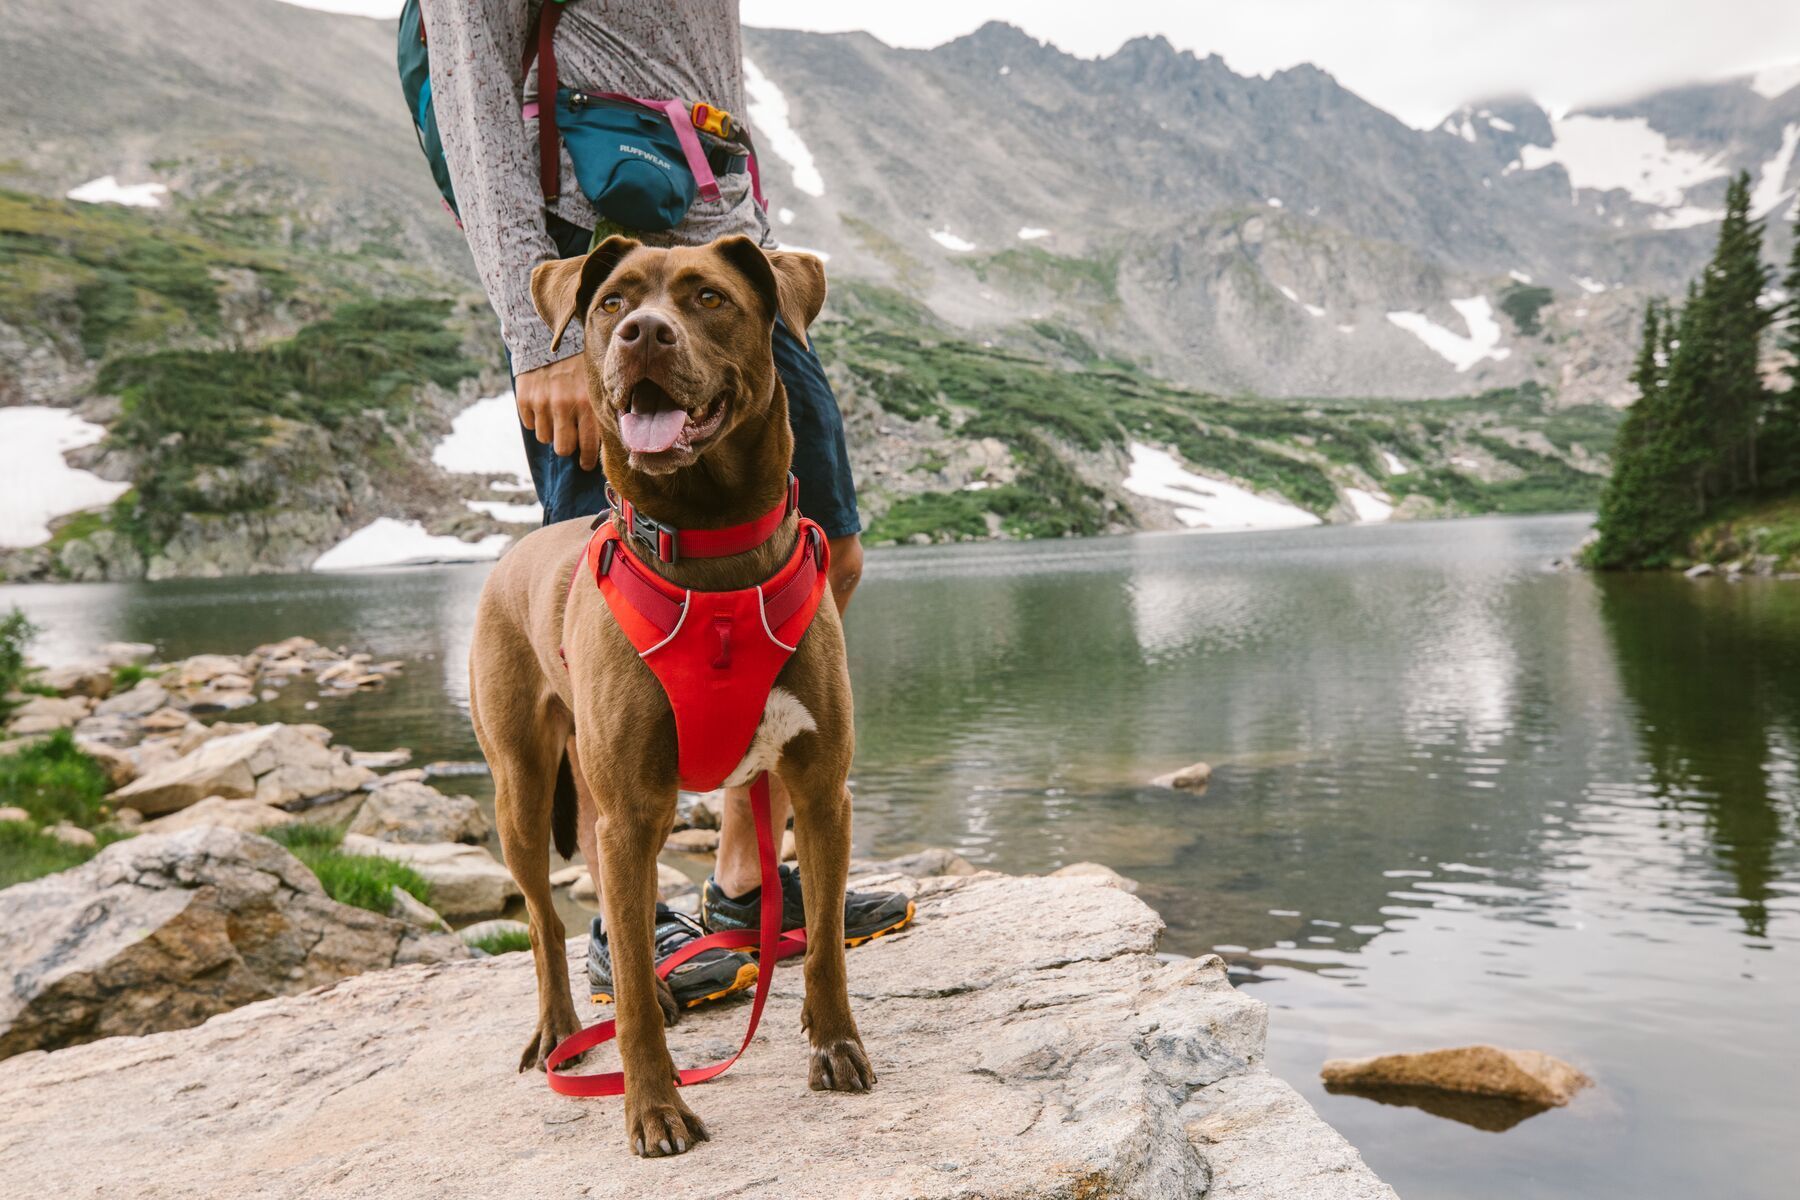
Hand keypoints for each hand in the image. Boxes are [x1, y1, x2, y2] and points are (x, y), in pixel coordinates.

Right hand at [515, 353, 599, 470]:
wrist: (548, 335)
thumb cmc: (579, 362)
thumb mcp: (597, 383)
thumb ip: (601, 408)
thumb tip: (610, 438)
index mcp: (587, 404)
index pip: (589, 446)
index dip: (587, 460)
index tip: (586, 463)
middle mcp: (565, 406)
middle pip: (563, 449)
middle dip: (569, 447)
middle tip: (571, 441)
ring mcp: (542, 403)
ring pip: (545, 439)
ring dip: (552, 432)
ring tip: (557, 417)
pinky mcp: (524, 398)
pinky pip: (530, 424)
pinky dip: (536, 419)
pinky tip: (543, 406)